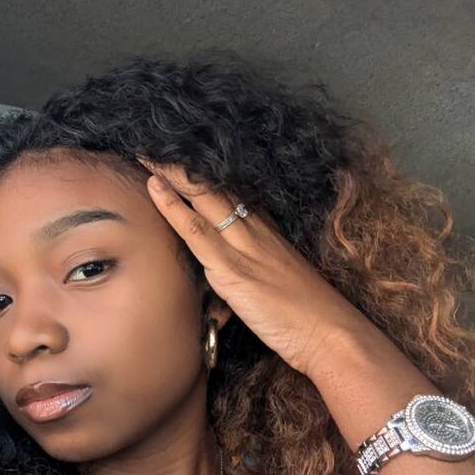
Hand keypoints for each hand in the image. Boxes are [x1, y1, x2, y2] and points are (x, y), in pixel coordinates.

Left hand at [139, 157, 377, 379]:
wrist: (331, 334)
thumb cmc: (306, 316)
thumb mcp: (276, 281)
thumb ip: (249, 268)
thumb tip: (221, 272)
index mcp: (266, 229)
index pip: (228, 190)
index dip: (201, 172)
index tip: (177, 153)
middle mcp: (255, 229)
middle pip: (212, 186)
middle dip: (181, 162)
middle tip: (153, 140)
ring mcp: (243, 247)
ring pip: (202, 198)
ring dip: (171, 172)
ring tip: (144, 150)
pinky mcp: (234, 270)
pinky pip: (196, 231)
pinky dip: (172, 207)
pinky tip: (154, 187)